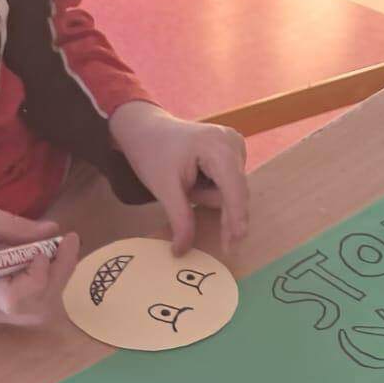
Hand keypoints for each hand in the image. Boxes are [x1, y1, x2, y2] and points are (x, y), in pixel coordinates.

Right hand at [0, 198, 78, 327]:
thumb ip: (14, 224)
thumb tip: (51, 229)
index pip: (20, 299)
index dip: (41, 274)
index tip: (42, 244)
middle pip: (38, 311)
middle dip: (60, 276)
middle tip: (67, 242)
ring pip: (33, 314)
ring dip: (52, 284)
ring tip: (53, 252)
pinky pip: (20, 309)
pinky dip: (36, 287)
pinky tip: (34, 261)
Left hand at [109, 101, 248, 255]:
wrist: (148, 130)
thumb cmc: (153, 154)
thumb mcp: (164, 189)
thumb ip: (179, 219)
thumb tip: (182, 252)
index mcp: (218, 146)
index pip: (233, 189)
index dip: (235, 218)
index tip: (235, 243)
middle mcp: (233, 142)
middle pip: (235, 192)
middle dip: (218, 209)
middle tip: (207, 228)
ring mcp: (236, 145)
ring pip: (232, 190)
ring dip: (209, 197)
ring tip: (187, 184)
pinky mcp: (233, 151)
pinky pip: (229, 183)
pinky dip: (212, 189)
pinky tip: (195, 179)